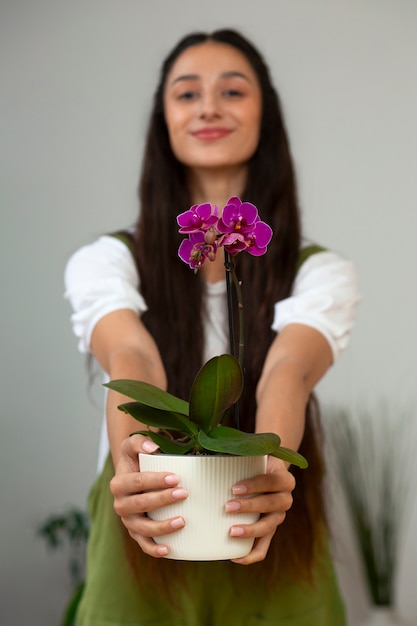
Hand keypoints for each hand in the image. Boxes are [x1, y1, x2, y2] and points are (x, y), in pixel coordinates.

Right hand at [109, 434, 188, 557]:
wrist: (134, 475)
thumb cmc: (137, 458)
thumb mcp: (133, 445)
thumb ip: (140, 441)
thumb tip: (153, 448)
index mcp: (118, 483)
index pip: (136, 482)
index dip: (155, 480)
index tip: (175, 477)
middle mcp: (120, 504)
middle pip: (140, 504)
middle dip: (162, 500)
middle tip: (183, 493)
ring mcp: (128, 521)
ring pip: (142, 529)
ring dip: (161, 527)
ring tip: (182, 521)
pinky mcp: (136, 533)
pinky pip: (143, 545)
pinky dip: (154, 549)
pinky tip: (169, 549)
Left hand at [225, 456, 295, 563]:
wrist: (269, 472)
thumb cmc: (256, 463)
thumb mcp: (254, 455)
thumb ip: (240, 453)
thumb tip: (210, 450)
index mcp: (284, 479)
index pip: (271, 482)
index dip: (254, 485)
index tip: (234, 488)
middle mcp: (285, 499)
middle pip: (271, 505)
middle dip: (249, 507)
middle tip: (228, 506)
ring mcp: (278, 517)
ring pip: (269, 527)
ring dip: (250, 531)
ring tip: (231, 531)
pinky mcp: (270, 530)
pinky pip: (264, 547)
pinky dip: (251, 555)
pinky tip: (235, 557)